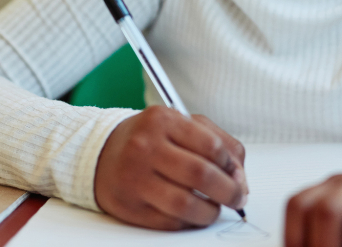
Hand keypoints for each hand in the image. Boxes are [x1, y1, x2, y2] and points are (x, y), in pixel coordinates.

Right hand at [94, 106, 247, 229]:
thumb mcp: (182, 125)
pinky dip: (188, 221)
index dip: (231, 165)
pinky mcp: (129, 206)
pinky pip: (169, 221)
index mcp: (163, 120)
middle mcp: (146, 146)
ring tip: (214, 209)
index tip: (236, 175)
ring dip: (210, 212)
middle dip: (228, 192)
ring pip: (185, 204)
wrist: (101, 153)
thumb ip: (218, 143)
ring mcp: (135, 177)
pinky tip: (192, 214)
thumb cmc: (151, 138)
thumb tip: (240, 178)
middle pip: (201, 175)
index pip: (211, 145)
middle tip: (237, 199)